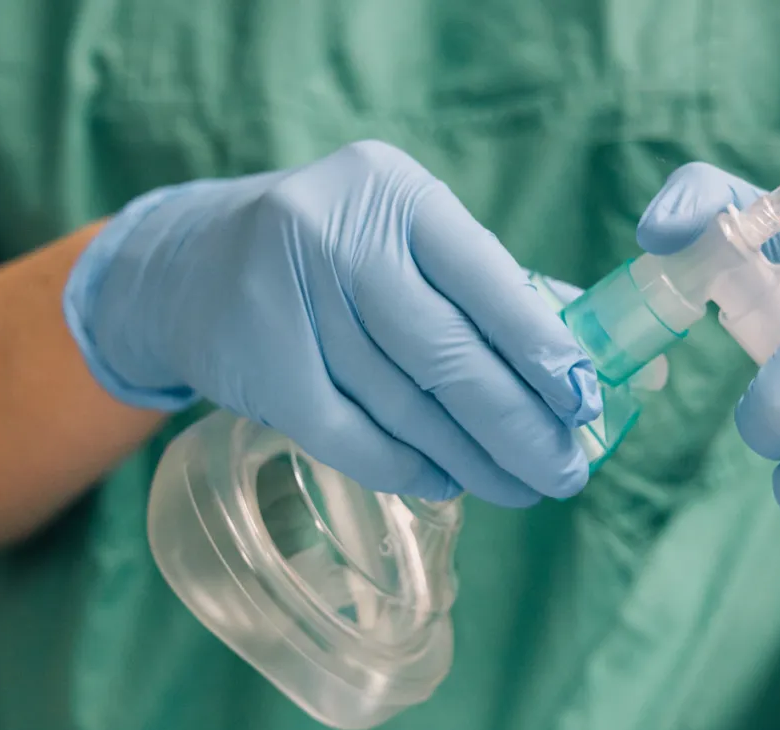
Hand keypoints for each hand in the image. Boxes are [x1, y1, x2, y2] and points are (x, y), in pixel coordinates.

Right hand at [64, 140, 601, 507]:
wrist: (190, 263)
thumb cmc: (335, 254)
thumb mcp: (404, 237)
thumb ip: (490, 287)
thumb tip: (589, 366)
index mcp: (395, 192)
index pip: (488, 278)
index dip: (543, 348)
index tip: (585, 403)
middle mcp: (337, 234)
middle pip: (448, 353)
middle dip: (518, 425)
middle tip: (563, 472)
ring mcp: (288, 297)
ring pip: (403, 403)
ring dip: (470, 458)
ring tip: (517, 486)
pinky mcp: (256, 362)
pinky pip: (349, 436)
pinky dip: (406, 467)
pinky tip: (445, 480)